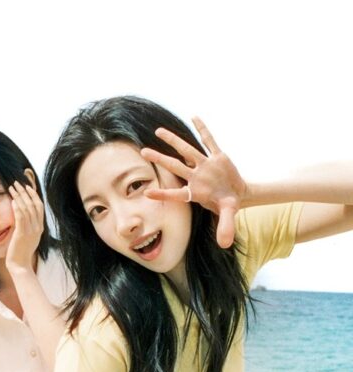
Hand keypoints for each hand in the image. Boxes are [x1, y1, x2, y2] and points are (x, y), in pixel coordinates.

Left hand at [5, 180, 43, 273]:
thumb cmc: (21, 251)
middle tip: (17, 183)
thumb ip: (26, 225)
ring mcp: (31, 231)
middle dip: (25, 192)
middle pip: (33, 204)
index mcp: (40, 227)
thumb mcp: (27, 236)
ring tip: (12, 188)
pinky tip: (13, 200)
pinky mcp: (22, 234)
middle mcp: (37, 227)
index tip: (26, 186)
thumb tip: (21, 212)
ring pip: (27, 209)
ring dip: (19, 196)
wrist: (20, 265)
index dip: (33, 195)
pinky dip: (18, 208)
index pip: (39, 206)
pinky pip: (21, 218)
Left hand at [140, 117, 246, 248]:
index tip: (147, 192)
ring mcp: (205, 165)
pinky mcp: (217, 156)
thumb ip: (225, 227)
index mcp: (196, 192)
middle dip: (160, 159)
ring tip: (158, 131)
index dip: (163, 193)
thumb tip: (226, 244)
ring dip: (174, 141)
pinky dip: (203, 129)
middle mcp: (196, 176)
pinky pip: (209, 140)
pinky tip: (194, 116)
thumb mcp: (228, 214)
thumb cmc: (226, 203)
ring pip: (187, 150)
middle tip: (143, 152)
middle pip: (175, 166)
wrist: (238, 193)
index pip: (176, 193)